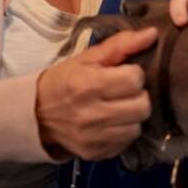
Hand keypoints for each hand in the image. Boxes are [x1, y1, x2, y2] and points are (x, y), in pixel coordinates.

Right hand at [35, 27, 155, 160]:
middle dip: (138, 96)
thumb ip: (122, 44)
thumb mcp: (88, 58)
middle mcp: (90, 114)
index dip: (133, 74)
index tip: (123, 74)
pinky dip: (123, 132)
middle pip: (142, 106)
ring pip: (137, 128)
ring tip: (119, 108)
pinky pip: (125, 144)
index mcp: (88, 85)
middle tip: (124, 93)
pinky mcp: (94, 153)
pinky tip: (112, 123)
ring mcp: (92, 137)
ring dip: (132, 116)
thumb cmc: (65, 80)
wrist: (34, 113)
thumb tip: (152, 33)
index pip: (135, 79)